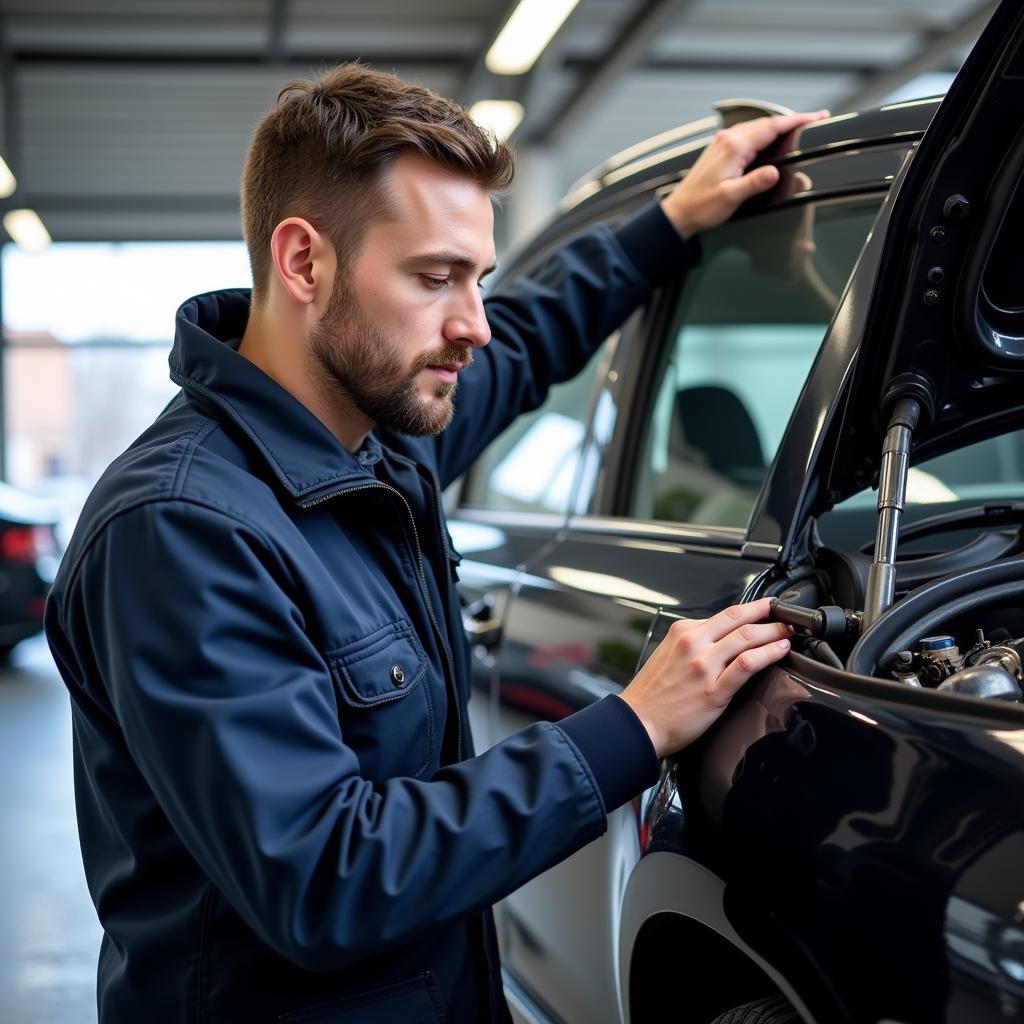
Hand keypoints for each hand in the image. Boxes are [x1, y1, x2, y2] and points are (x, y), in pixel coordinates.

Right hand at [619, 598, 791, 757]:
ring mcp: (704, 666)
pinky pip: (747, 665)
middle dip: (769, 616)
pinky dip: (768, 654)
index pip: (726, 614)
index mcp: (683, 632)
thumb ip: (695, 643)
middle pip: (740, 620)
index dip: (753, 609)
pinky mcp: (713, 690)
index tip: (767, 610)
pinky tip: (780, 651)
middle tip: (787, 619)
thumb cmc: (651, 694)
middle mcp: (694, 644)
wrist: (637, 723)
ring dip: (774, 633)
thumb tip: (722, 639)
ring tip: (788, 634)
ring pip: (747, 638)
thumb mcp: (668, 654)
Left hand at [660, 111, 829, 238]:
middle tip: (814, 120)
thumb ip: (754, 183)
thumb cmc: (701, 207)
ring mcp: (723, 142)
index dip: (797, 120)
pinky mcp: (720, 149)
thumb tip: (773, 173)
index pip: (772, 127)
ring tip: (798, 127)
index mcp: (734, 147)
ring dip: (779, 125)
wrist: (679, 212)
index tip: (815, 117)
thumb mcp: (731, 197)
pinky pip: (748, 133)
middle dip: (792, 120)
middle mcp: (728, 139)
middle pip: (767, 122)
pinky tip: (771, 137)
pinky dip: (764, 132)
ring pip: (757, 126)